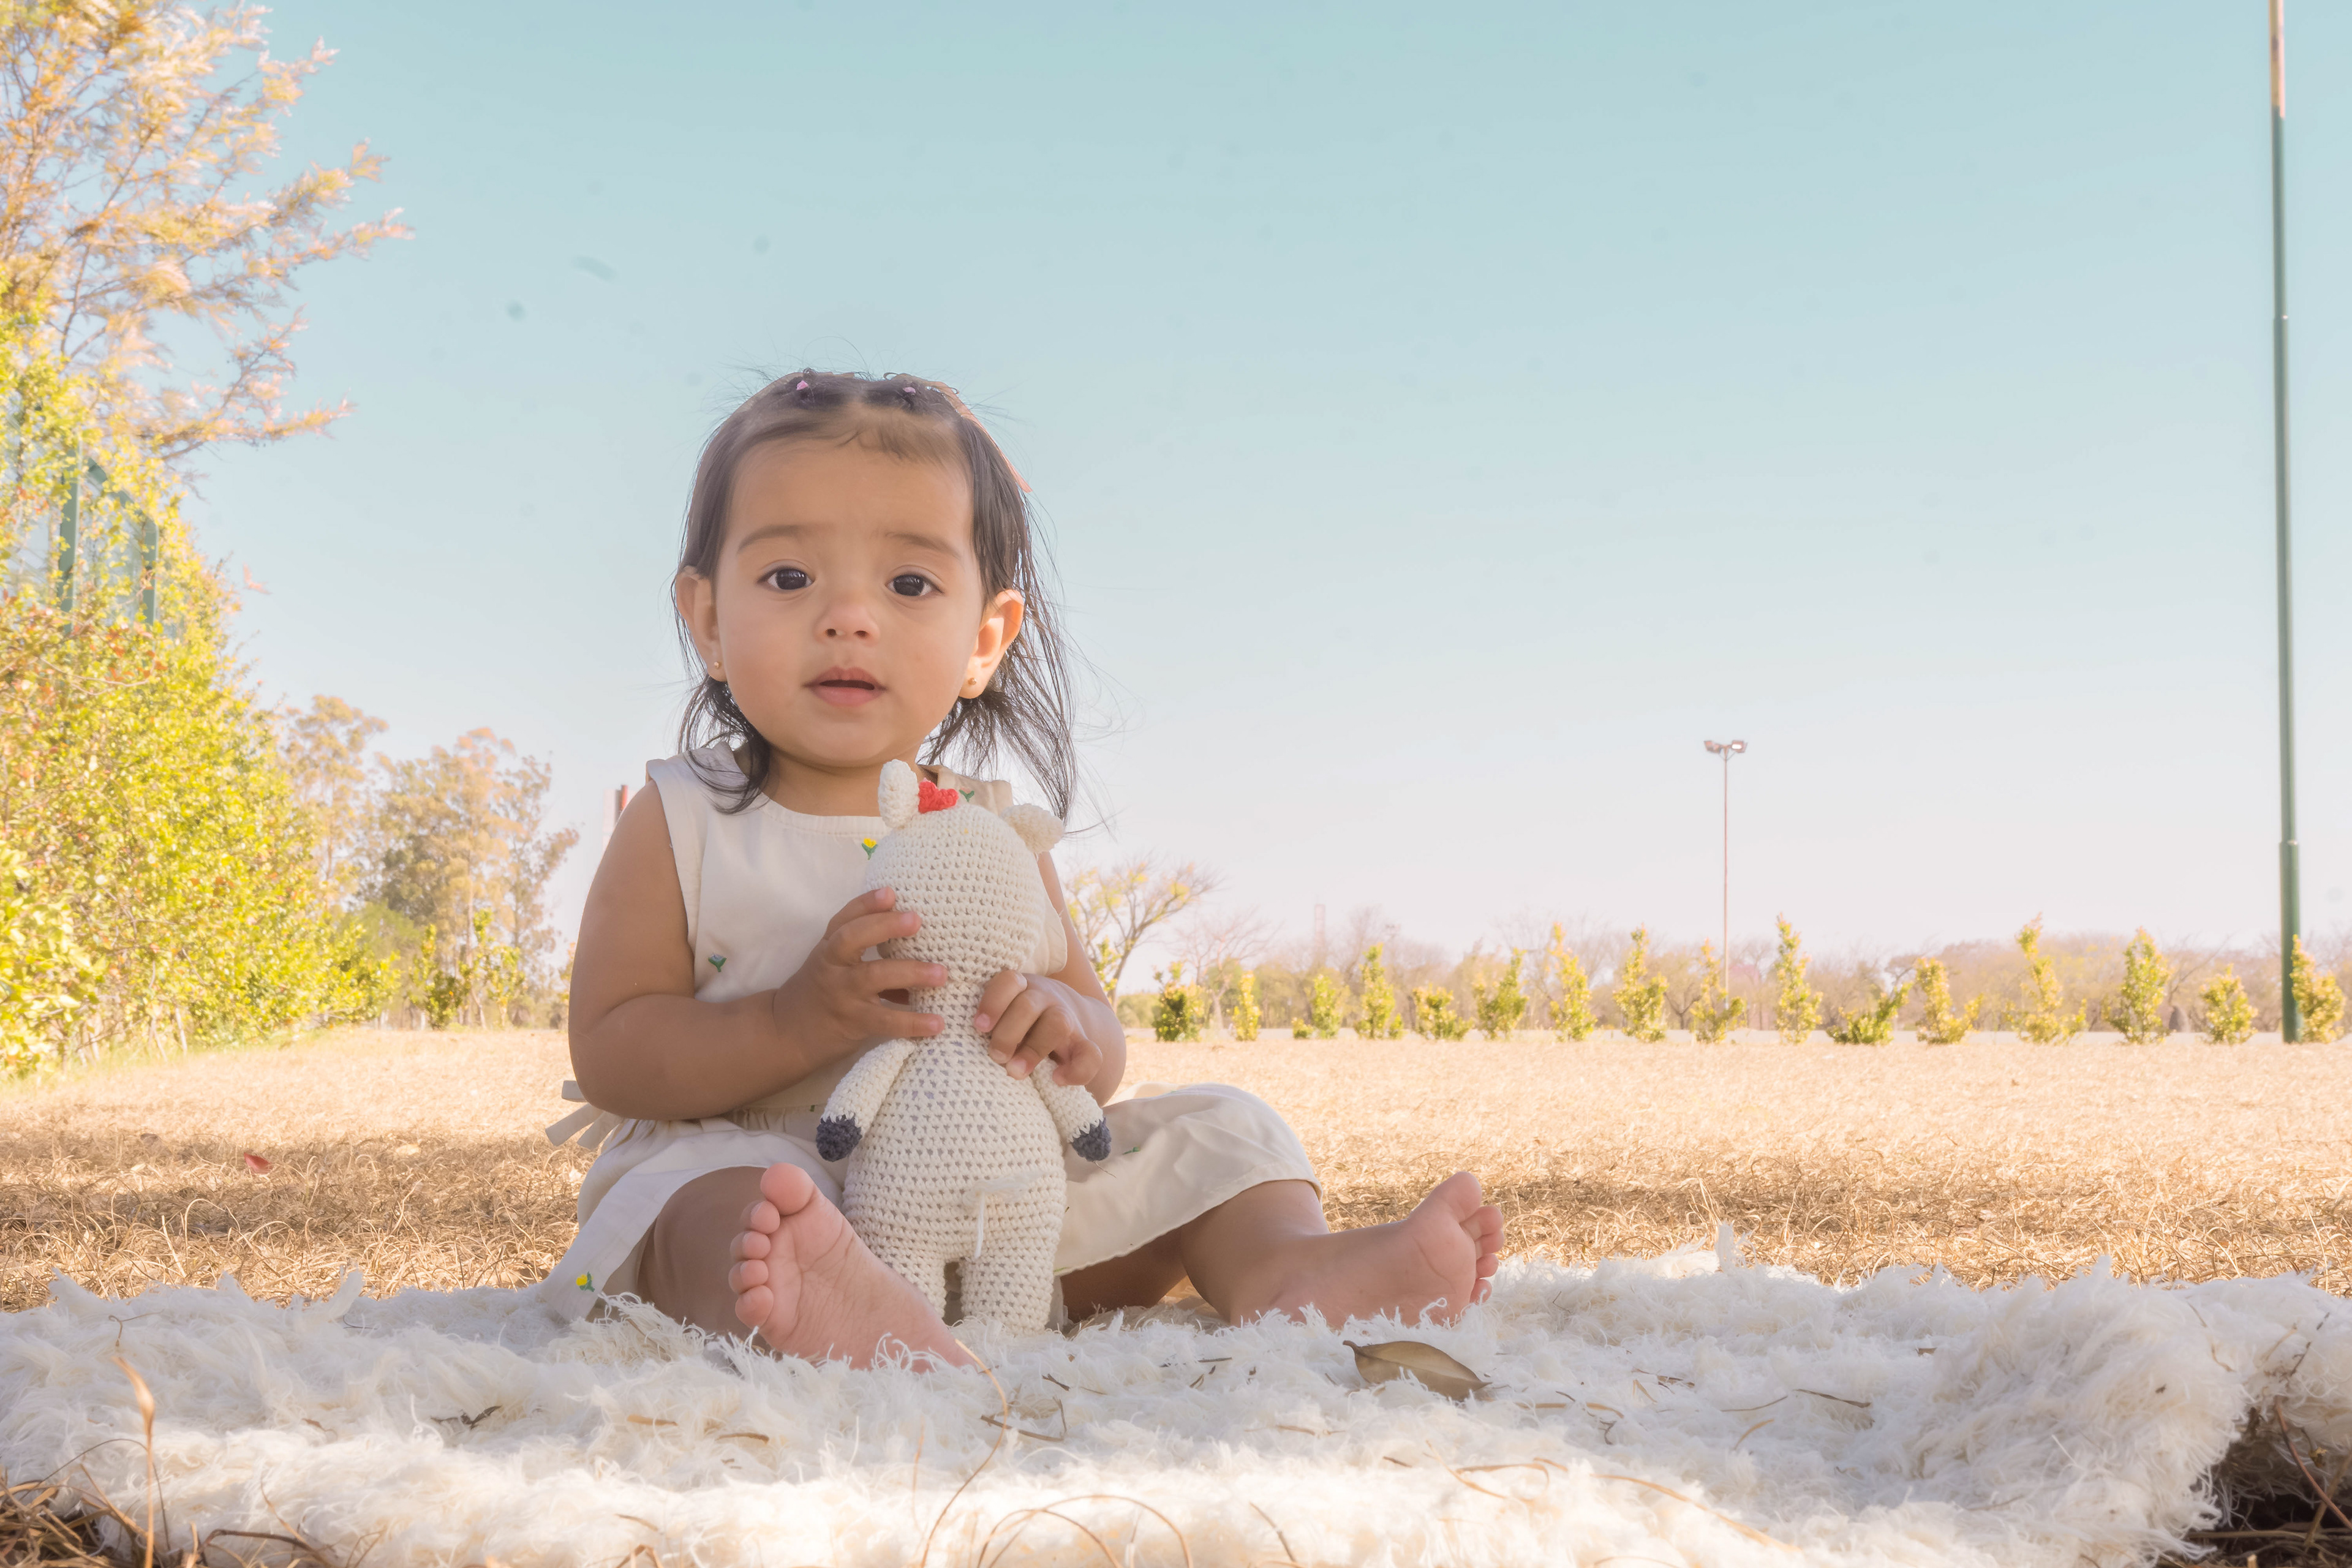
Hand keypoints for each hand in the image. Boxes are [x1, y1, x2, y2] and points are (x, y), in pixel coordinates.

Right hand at [771, 887, 946, 1056]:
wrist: (787, 1035)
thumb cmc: (822, 992)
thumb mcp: (835, 964)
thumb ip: (866, 948)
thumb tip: (919, 934)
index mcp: (829, 948)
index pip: (843, 919)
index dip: (865, 903)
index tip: (890, 892)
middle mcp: (832, 967)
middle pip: (851, 939)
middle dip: (883, 926)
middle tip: (917, 920)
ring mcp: (841, 995)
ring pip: (872, 978)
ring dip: (910, 973)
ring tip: (941, 974)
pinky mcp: (852, 1024)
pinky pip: (884, 1022)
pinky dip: (912, 1023)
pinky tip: (937, 1023)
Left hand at [973, 971, 1102, 1088]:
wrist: (1069, 1024)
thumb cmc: (1020, 1023)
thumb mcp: (1005, 1013)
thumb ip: (990, 1023)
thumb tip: (965, 1048)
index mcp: (1023, 987)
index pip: (1009, 981)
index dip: (993, 1002)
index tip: (979, 1027)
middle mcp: (1046, 998)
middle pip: (1028, 1006)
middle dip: (1008, 1033)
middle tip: (995, 1056)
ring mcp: (1068, 1018)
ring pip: (1058, 1023)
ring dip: (1034, 1050)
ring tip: (1015, 1072)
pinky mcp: (1085, 1042)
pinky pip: (1090, 1054)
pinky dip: (1076, 1070)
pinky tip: (1058, 1079)